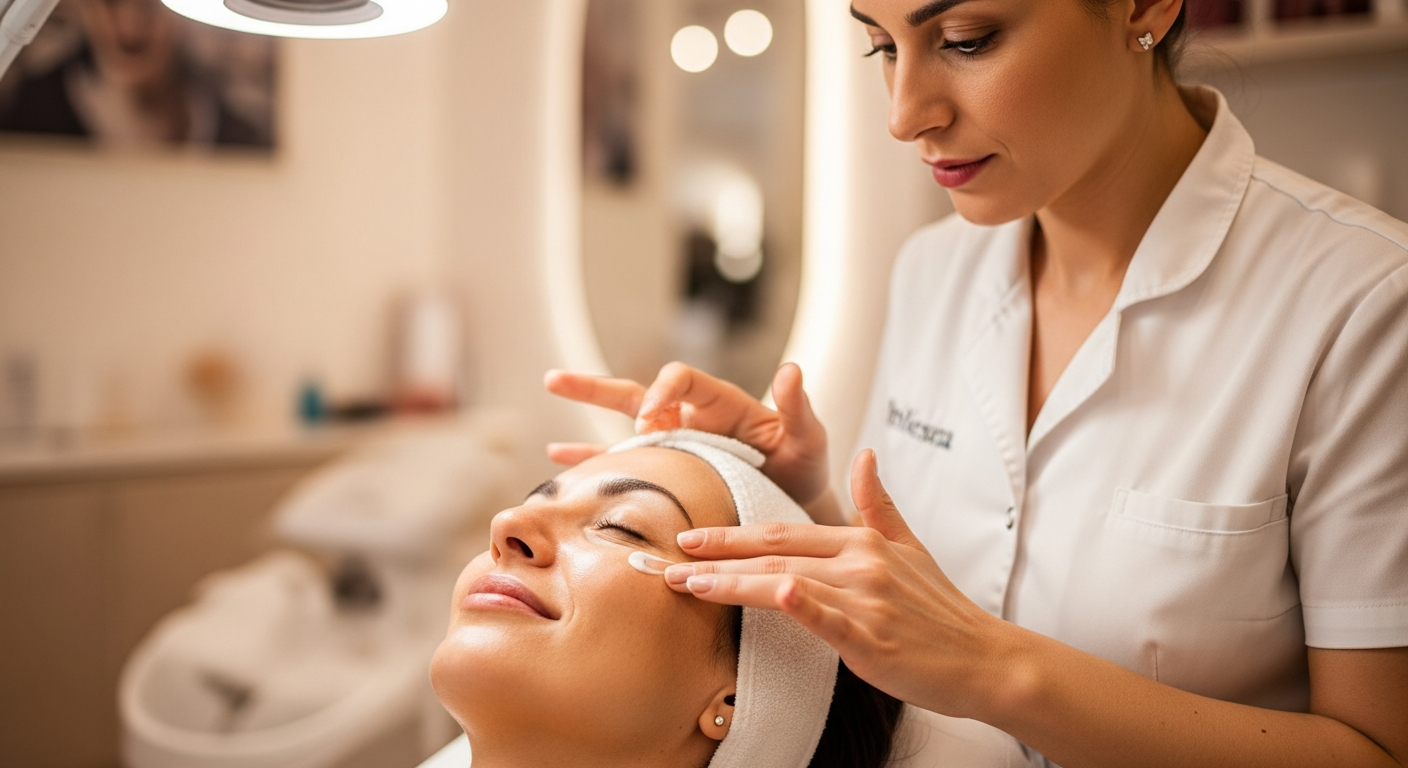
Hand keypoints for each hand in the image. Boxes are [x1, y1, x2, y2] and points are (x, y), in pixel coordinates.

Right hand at [544, 362, 832, 508]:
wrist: (799, 507)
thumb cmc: (806, 468)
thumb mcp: (808, 439)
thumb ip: (797, 408)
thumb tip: (791, 369)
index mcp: (719, 404)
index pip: (682, 382)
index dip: (662, 392)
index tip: (651, 419)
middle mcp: (689, 420)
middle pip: (637, 395)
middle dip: (596, 389)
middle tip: (556, 381)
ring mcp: (674, 448)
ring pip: (619, 428)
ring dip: (583, 419)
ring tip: (547, 411)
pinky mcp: (667, 476)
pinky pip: (621, 466)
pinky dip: (590, 461)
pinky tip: (558, 463)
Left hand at [660, 449, 1017, 717]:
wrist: (986, 658)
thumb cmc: (943, 612)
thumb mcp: (912, 547)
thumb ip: (880, 504)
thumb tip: (865, 456)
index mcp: (863, 540)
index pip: (784, 533)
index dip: (734, 534)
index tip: (693, 537)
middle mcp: (860, 562)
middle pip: (774, 551)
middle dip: (717, 553)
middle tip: (671, 556)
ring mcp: (866, 598)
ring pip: (784, 582)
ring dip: (730, 582)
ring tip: (687, 584)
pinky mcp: (872, 637)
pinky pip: (828, 616)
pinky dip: (800, 602)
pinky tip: (773, 593)